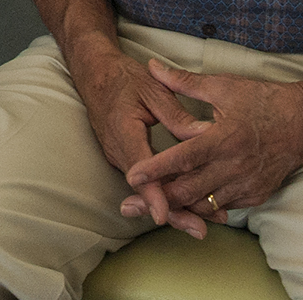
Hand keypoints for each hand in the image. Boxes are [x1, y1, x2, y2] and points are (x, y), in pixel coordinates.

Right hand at [65, 39, 216, 235]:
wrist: (95, 73)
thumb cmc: (124, 78)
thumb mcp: (153, 89)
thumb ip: (177, 115)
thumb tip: (206, 135)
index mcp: (124, 131)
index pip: (140, 169)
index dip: (153, 194)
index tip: (164, 214)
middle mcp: (118, 150)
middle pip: (145, 190)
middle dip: (172, 212)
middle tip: (200, 230)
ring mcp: (119, 157)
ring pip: (146, 189)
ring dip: (173, 205)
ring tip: (204, 223)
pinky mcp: (125, 158)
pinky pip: (145, 182)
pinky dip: (166, 194)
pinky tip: (189, 203)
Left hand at [117, 59, 302, 232]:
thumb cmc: (264, 100)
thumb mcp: (224, 86)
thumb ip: (184, 82)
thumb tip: (153, 67)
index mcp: (225, 138)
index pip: (183, 159)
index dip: (155, 169)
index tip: (132, 176)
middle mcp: (236, 167)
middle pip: (189, 191)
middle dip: (160, 197)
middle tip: (133, 198)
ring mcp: (248, 185)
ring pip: (205, 205)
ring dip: (181, 204)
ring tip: (156, 201)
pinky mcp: (256, 195)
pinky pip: (224, 207)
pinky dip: (204, 206)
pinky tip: (187, 200)